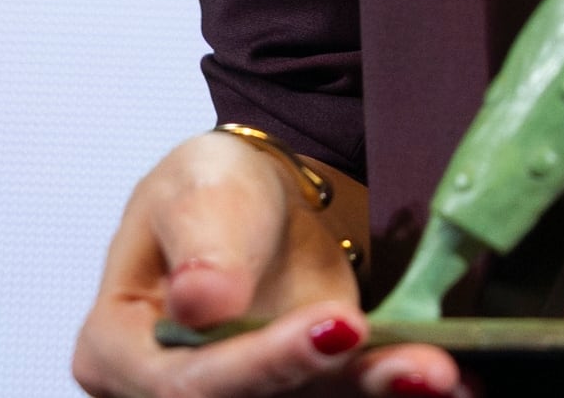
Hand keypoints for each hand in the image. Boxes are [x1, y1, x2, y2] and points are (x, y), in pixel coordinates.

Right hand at [68, 131, 458, 396]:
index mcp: (117, 348)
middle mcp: (172, 390)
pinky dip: (391, 385)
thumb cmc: (212, 188)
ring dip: (378, 392)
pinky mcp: (299, 397)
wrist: (266, 197)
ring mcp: (241, 397)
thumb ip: (202, 244)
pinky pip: (344, 397)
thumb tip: (199, 302)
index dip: (261, 364)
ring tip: (439, 375)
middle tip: (421, 369)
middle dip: (336, 386)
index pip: (186, 381)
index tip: (336, 327)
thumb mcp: (198, 188)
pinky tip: (446, 381)